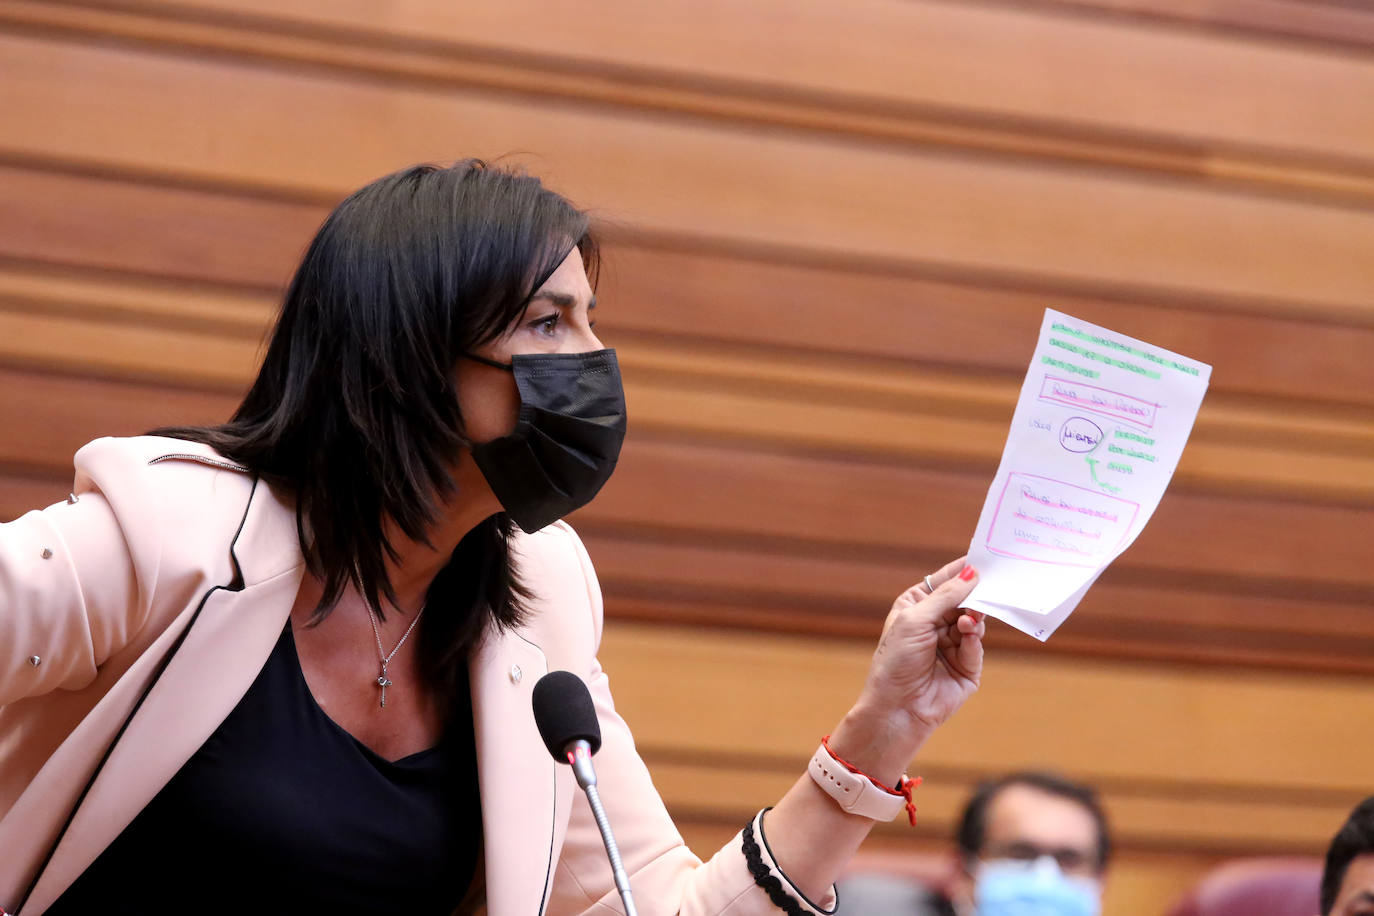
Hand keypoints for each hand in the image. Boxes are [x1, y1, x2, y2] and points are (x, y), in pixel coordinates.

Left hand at [828, 557, 983, 781]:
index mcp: (917, 606)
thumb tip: (973, 573)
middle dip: (975, 594)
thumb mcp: (916, 619)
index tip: (984, 558)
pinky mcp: (967, 666)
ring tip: (968, 620)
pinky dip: (974, 639)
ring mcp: (952, 644)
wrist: (898, 708)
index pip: (944, 582)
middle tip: (989, 585)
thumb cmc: (896, 661)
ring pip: (974, 621)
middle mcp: (935, 623)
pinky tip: (966, 636)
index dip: (962, 570)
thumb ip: (947, 596)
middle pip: (964, 599)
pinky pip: (976, 645)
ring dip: (973, 617)